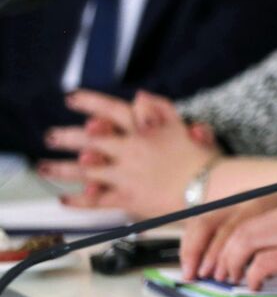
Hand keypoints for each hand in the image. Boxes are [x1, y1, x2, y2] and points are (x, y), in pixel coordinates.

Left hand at [40, 90, 215, 215]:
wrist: (211, 188)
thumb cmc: (203, 160)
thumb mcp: (185, 127)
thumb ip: (162, 109)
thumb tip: (141, 95)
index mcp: (146, 130)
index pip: (112, 110)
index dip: (90, 103)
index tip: (72, 98)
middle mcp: (131, 149)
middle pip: (92, 139)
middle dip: (67, 137)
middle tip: (51, 136)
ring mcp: (127, 174)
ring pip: (86, 169)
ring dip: (62, 168)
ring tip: (45, 167)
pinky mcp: (128, 198)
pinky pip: (97, 200)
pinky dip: (79, 200)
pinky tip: (65, 199)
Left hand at [179, 187, 276, 280]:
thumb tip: (240, 251)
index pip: (231, 210)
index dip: (206, 235)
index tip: (196, 256)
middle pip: (230, 225)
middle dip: (209, 253)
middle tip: (204, 274)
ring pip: (240, 242)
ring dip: (227, 265)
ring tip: (229, 280)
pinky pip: (261, 264)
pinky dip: (251, 278)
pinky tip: (255, 285)